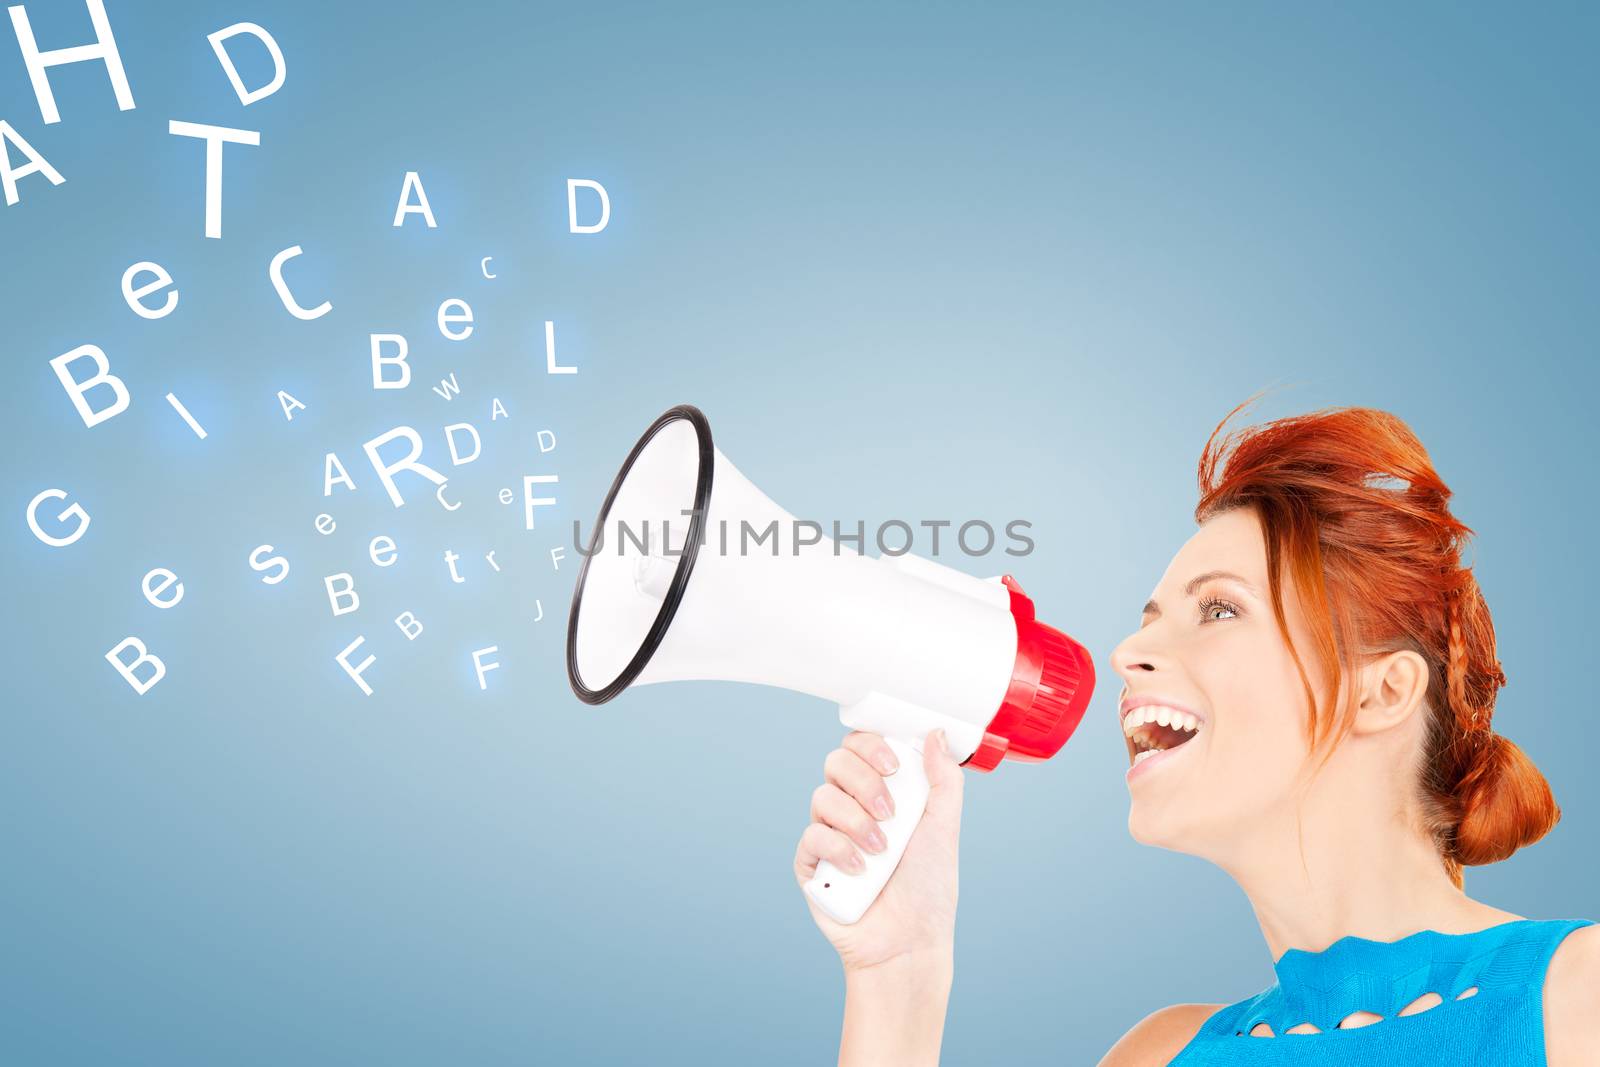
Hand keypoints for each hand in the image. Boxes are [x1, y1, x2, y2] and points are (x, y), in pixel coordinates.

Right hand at [794, 728, 964, 972]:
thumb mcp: (944, 827)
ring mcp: (829, 833)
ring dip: (856, 821)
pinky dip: (838, 849)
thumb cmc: (929, 887)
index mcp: (884, 791)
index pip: (862, 746)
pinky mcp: (811, 863)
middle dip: (866, 783)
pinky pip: (811, 836)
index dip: (870, 745)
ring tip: (881, 851)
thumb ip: (943, 779)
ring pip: (822, 796)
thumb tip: (936, 733)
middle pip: (837, 763)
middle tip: (891, 813)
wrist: (908, 941)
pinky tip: (859, 869)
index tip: (892, 765)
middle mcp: (853, 807)